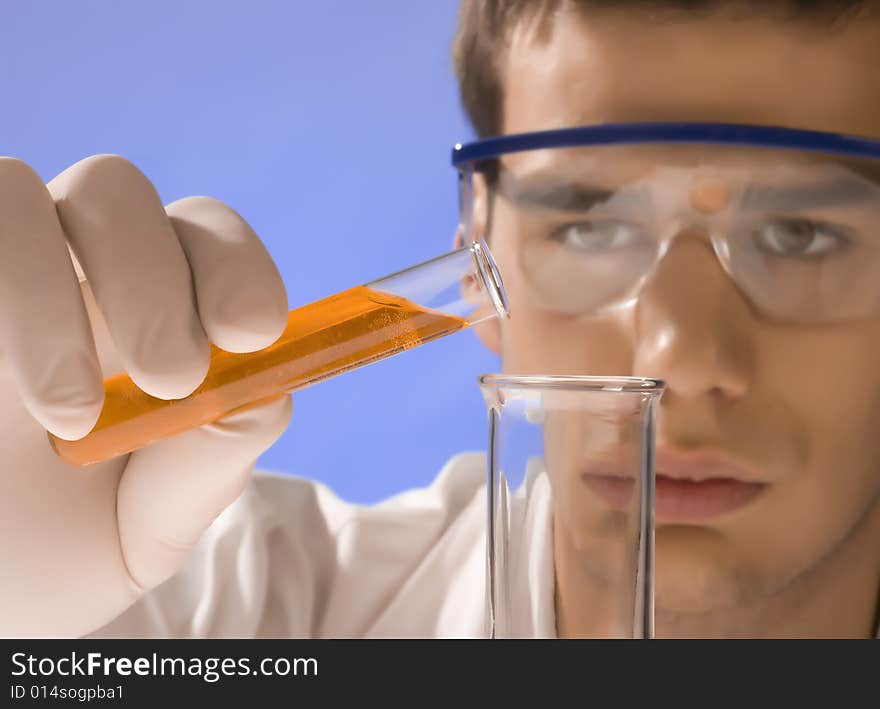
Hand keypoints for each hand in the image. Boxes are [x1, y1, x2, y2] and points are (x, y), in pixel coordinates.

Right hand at [0, 155, 291, 636]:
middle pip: (116, 189)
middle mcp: (61, 275)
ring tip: (70, 416)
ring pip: (18, 192)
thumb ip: (213, 452)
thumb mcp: (150, 523)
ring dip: (51, 295)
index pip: (203, 237)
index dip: (235, 264)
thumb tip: (267, 377)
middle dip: (154, 276)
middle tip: (172, 378)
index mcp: (141, 315)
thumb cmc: (50, 558)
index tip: (253, 331)